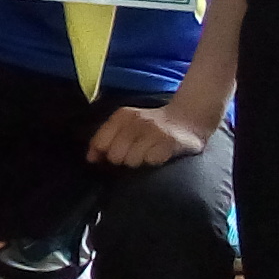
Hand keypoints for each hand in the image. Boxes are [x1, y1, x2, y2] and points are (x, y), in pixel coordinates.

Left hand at [90, 100, 215, 169]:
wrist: (188, 118)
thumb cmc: (151, 127)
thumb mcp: (126, 125)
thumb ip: (105, 139)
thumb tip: (91, 159)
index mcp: (122, 116)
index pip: (100, 142)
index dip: (102, 154)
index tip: (108, 157)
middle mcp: (137, 121)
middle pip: (115, 155)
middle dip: (121, 160)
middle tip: (134, 155)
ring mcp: (153, 131)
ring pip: (131, 160)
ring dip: (138, 162)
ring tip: (147, 154)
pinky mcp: (169, 142)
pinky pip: (151, 161)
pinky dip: (153, 162)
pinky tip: (158, 156)